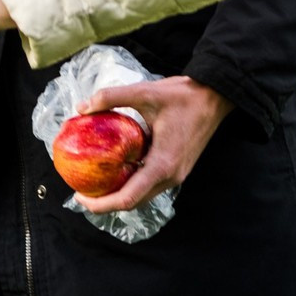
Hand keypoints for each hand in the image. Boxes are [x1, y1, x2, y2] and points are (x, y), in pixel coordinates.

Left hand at [65, 76, 232, 213]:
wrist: (215, 97)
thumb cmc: (183, 95)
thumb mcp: (144, 92)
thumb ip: (111, 97)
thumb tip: (81, 107)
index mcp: (162, 165)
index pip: (127, 198)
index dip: (101, 204)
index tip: (79, 197)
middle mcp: (170, 177)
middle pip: (133, 202)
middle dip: (105, 202)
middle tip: (81, 190)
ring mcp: (176, 175)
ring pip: (142, 195)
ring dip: (119, 193)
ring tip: (95, 181)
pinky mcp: (178, 169)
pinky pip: (150, 184)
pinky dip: (132, 182)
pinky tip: (117, 167)